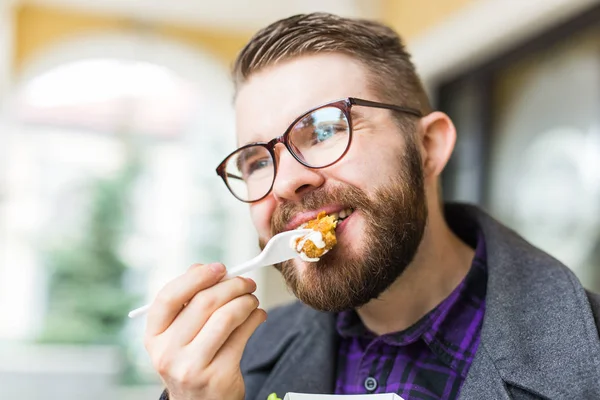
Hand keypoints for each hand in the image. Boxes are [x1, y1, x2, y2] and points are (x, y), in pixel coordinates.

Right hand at [144, 263, 266, 399]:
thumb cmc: (192, 361)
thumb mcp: (178, 337)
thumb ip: (187, 304)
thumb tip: (205, 269)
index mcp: (154, 336)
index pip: (169, 297)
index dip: (196, 277)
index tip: (220, 268)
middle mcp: (168, 353)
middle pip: (204, 302)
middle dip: (232, 285)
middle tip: (246, 283)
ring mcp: (192, 367)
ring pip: (226, 317)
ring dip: (246, 301)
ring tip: (252, 300)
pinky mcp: (218, 376)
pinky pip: (242, 335)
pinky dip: (255, 318)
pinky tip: (257, 315)